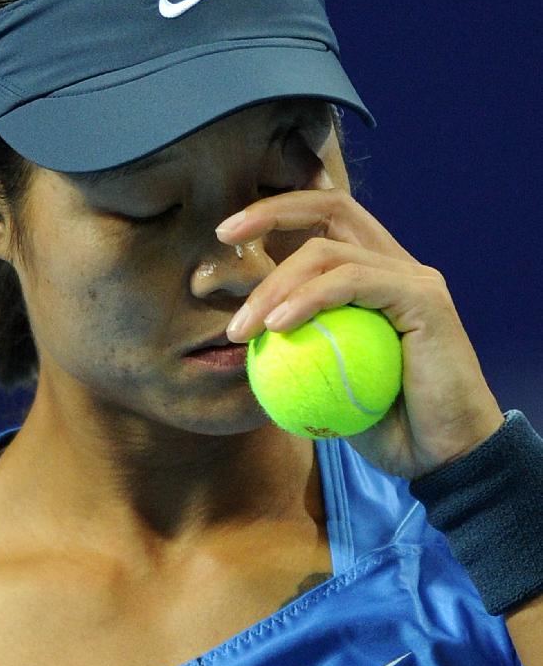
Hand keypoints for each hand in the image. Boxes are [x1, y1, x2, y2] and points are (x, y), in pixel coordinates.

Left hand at [216, 188, 504, 480]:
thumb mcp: (321, 379)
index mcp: (373, 274)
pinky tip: (277, 325)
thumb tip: (237, 331)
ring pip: (329, 252)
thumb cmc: (380, 424)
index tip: (226, 233)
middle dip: (270, 212)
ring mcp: (411, 277)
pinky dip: (308, 298)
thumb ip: (292, 344)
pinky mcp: (423, 297)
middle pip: (330, 208)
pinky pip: (353, 281)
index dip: (275, 213)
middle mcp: (395, 264)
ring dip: (274, 284)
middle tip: (223, 237)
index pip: (324, 219)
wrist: (442, 458)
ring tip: (242, 328)